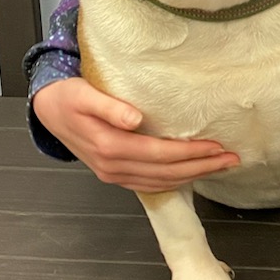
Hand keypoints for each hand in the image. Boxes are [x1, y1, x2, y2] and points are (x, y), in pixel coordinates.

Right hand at [33, 77, 238, 192]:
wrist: (49, 110)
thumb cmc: (69, 97)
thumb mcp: (84, 94)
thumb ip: (109, 107)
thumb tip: (134, 118)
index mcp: (108, 146)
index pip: (159, 153)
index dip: (190, 152)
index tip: (217, 146)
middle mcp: (112, 166)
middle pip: (166, 172)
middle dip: (202, 167)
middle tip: (231, 159)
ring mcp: (113, 174)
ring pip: (160, 182)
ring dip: (193, 176)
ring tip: (220, 166)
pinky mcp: (115, 174)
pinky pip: (149, 184)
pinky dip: (174, 182)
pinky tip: (191, 175)